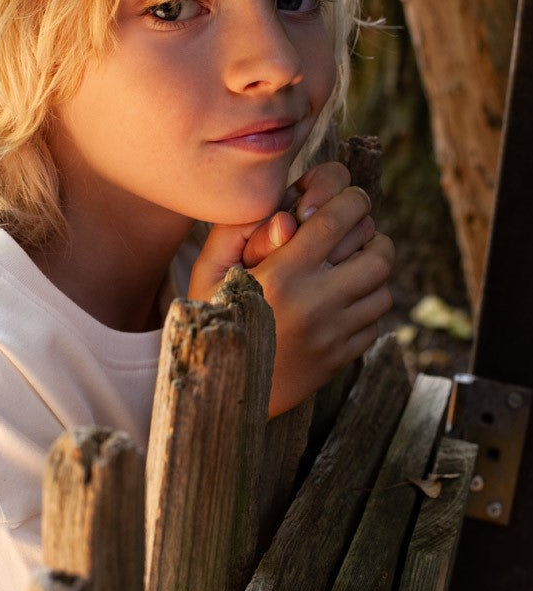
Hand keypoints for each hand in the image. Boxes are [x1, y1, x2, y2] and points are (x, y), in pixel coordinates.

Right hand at [188, 173, 393, 417]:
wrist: (217, 392)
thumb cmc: (210, 319)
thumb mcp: (208, 273)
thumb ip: (235, 233)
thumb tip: (287, 217)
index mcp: (281, 275)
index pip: (338, 219)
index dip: (351, 199)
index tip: (348, 197)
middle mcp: (314, 303)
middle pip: (378, 255)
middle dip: (373, 236)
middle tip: (356, 233)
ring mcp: (332, 335)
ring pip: (383, 290)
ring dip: (372, 273)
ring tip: (350, 268)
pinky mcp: (339, 359)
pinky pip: (374, 324)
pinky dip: (366, 308)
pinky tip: (342, 304)